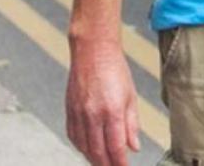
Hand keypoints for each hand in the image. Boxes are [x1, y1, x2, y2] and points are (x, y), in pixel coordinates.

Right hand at [66, 38, 140, 165]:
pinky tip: (88, 148)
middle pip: (98, 153)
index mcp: (112, 110)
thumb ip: (132, 124)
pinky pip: (73, 136)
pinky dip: (81, 147)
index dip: (121, 164)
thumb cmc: (114, 68)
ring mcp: (79, 112)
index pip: (116, 149)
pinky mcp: (69, 108)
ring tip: (103, 162)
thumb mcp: (130, 96)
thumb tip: (134, 147)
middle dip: (107, 165)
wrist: (93, 49)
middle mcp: (93, 114)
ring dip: (94, 159)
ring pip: (84, 148)